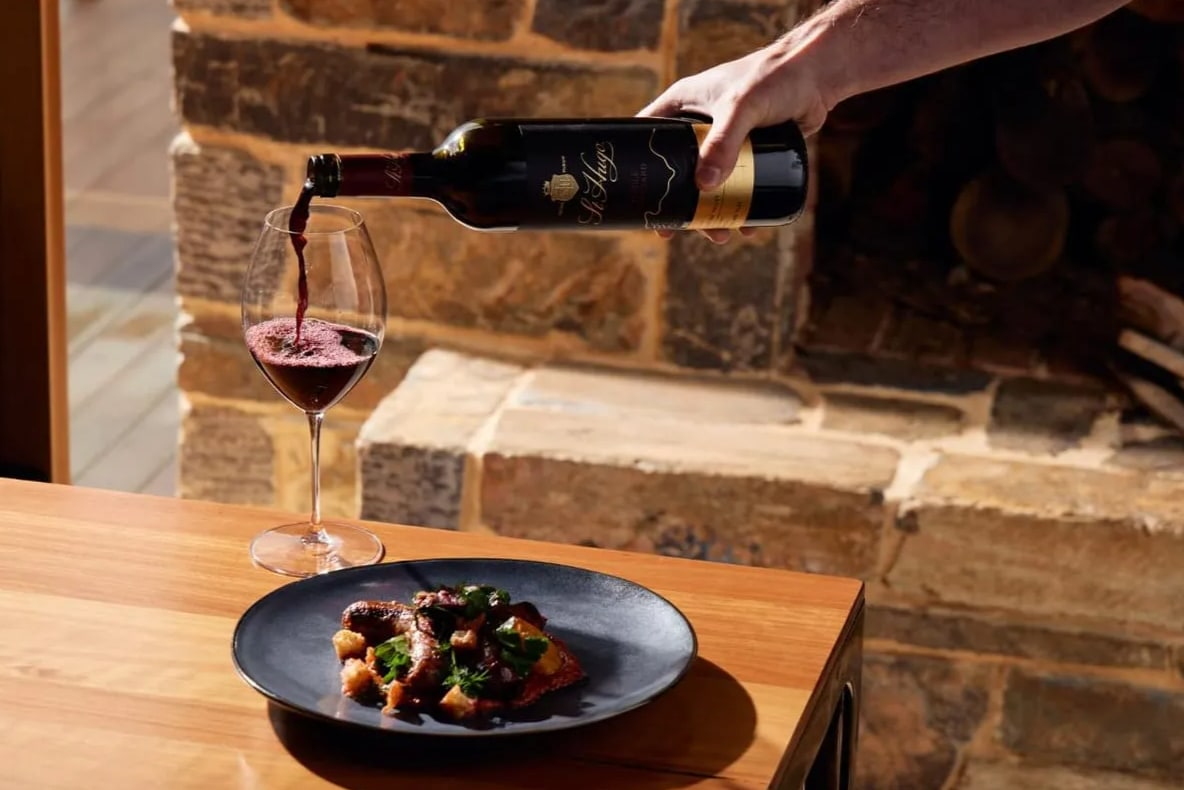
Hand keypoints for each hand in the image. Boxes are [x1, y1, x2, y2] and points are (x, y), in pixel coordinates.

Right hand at [638, 36, 830, 243]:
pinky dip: (740, 207)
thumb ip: (723, 143)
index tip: (638, 201)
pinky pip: (737, 185)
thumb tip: (705, 186)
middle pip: (677, 171)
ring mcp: (724, 140)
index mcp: (682, 105)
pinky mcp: (749, 153)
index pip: (647, 135)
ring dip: (712, 212)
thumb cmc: (774, 76)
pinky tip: (747, 225)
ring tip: (722, 236)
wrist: (818, 75)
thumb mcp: (741, 107)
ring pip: (708, 183)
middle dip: (681, 204)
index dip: (638, 167)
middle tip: (679, 232)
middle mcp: (698, 124)